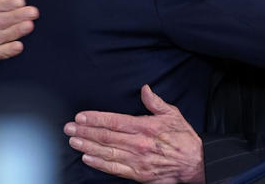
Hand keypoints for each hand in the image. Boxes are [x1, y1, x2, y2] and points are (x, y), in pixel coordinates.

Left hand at [64, 85, 204, 183]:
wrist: (196, 164)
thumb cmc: (184, 138)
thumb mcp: (172, 114)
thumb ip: (155, 102)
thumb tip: (144, 89)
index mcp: (145, 127)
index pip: (114, 121)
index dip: (95, 119)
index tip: (81, 117)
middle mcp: (138, 144)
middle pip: (105, 136)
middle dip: (84, 132)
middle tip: (69, 128)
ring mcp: (136, 160)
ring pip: (106, 152)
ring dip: (87, 146)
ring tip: (73, 141)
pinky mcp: (138, 175)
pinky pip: (114, 169)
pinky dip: (99, 164)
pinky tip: (87, 158)